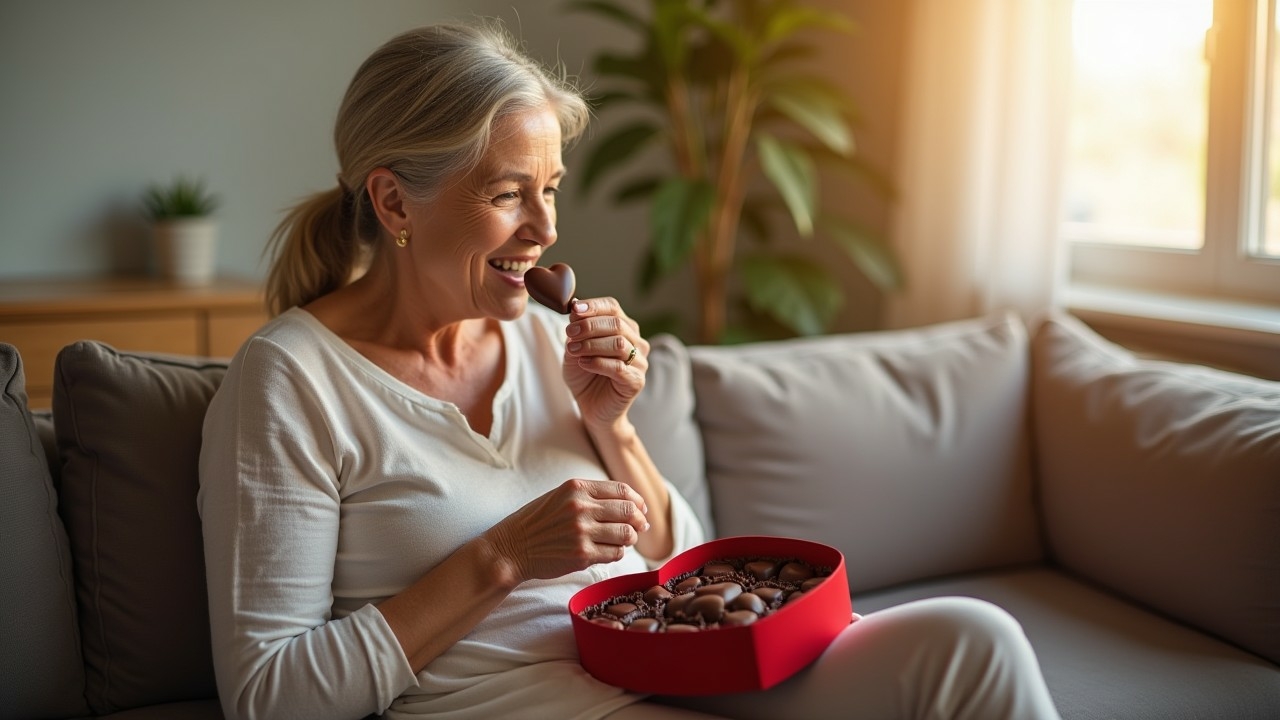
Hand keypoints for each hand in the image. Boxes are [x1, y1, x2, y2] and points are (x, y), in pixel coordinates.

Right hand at [483, 478, 649, 582]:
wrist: (512, 547)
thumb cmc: (538, 522)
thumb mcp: (560, 496)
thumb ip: (591, 496)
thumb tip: (630, 504)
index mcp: (577, 488)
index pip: (622, 490)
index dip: (637, 501)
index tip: (641, 509)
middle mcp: (581, 507)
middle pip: (629, 511)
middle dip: (640, 520)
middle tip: (641, 526)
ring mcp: (582, 532)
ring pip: (626, 534)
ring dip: (630, 538)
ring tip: (624, 540)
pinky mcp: (582, 555)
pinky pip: (615, 553)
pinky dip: (617, 553)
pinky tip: (609, 551)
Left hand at [562, 297, 649, 428]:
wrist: (591, 407)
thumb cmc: (585, 376)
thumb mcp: (574, 349)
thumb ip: (576, 331)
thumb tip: (575, 309)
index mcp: (624, 329)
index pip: (613, 308)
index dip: (594, 306)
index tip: (574, 310)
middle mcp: (636, 343)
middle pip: (617, 324)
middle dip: (589, 326)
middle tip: (569, 333)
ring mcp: (639, 362)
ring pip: (619, 344)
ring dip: (592, 344)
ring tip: (573, 350)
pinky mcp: (636, 381)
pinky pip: (619, 367)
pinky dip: (598, 362)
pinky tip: (584, 363)